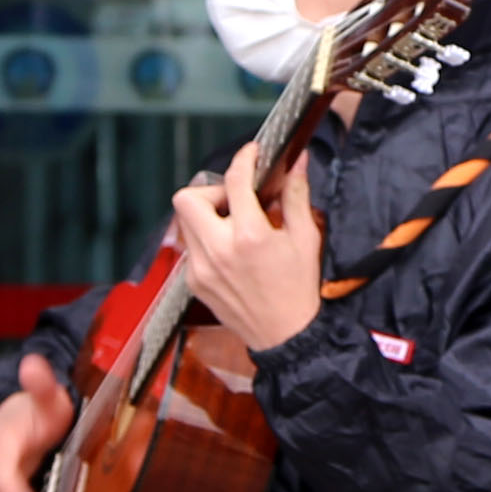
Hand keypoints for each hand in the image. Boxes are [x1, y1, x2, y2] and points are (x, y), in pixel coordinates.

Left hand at [167, 144, 327, 355]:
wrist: (286, 336)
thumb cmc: (299, 290)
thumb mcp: (305, 238)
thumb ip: (296, 196)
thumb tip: (297, 163)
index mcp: (249, 237)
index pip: (234, 181)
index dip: (244, 159)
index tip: (251, 155)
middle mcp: (218, 251)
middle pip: (187, 198)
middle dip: (210, 190)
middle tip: (234, 199)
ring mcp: (201, 269)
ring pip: (184, 221)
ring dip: (206, 214)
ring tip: (234, 224)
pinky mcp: (194, 282)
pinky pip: (190, 246)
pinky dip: (206, 239)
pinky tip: (230, 250)